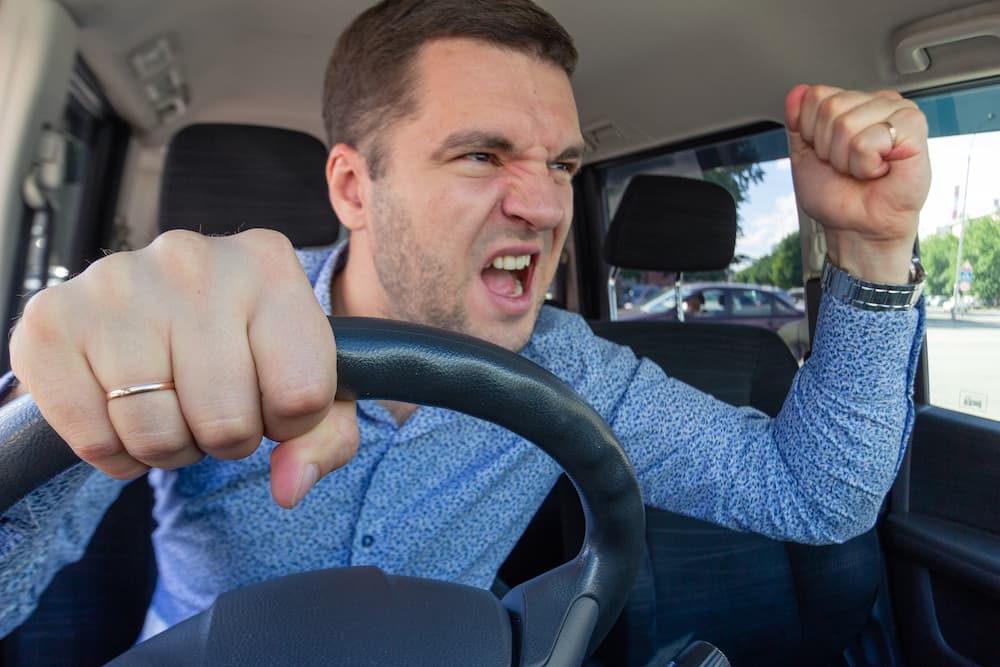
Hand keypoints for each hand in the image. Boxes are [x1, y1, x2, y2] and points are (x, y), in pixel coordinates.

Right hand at [9, 229, 358, 508]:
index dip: (289, 422)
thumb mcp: (304, 378)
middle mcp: (192, 259)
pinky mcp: (52, 320)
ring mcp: (116, 284)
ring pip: (157, 434)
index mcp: (268, 263)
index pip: (302, 394)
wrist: (144, 309)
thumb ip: (324, 437)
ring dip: (169, 447)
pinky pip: (95, 439)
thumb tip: (290, 486)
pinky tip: (123, 411)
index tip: (272, 400)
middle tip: (214, 409)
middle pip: (227, 421)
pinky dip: (114, 450)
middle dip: (227, 439)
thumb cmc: (238, 346)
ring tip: (170, 407)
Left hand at [785, 84, 930, 282]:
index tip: (829, 154)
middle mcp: (878, 102)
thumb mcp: (805, 155)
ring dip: (847, 159)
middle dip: (829, 148)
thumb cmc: (839, 196)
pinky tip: (880, 171)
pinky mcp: (914, 128)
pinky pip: (867, 141)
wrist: (857, 227)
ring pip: (846, 124)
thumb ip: (798, 123)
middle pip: (830, 107)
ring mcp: (899, 112)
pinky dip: (865, 165)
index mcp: (855, 104)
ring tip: (865, 169)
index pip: (815, 96)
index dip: (812, 132)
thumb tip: (797, 92)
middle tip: (849, 165)